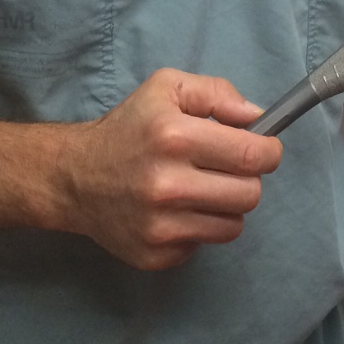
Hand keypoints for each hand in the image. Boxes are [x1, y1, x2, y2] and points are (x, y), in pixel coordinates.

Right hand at [56, 68, 282, 270]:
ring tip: (201, 189)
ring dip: (225, 206)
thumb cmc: (128, 128)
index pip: (252, 155)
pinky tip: (176, 211)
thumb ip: (216, 93)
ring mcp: (160, 226)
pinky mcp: (154, 255)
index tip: (264, 148)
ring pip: (233, 225)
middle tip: (227, 169)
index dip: (269, 151)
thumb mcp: (166, 88)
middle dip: (247, 179)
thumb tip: (257, 117)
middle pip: (250, 194)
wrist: (74, 177)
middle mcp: (167, 184)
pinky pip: (203, 245)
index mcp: (174, 137)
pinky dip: (198, 228)